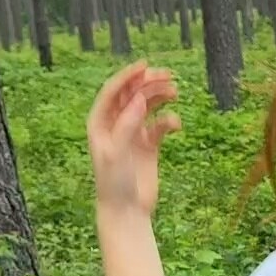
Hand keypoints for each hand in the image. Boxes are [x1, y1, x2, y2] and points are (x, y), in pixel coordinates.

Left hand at [87, 61, 181, 217]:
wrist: (125, 210)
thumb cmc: (114, 182)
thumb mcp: (116, 152)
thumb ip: (127, 124)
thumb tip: (140, 98)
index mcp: (100, 122)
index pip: (113, 91)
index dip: (128, 76)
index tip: (145, 66)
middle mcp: (115, 124)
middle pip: (132, 94)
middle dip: (148, 83)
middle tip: (167, 75)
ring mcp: (133, 133)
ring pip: (147, 105)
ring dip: (160, 96)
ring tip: (175, 92)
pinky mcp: (148, 145)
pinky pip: (160, 125)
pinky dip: (168, 121)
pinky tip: (175, 124)